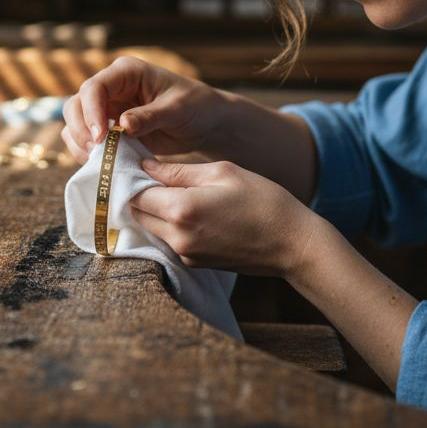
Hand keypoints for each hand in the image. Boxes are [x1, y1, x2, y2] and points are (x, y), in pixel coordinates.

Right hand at [61, 56, 227, 164]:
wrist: (205, 123)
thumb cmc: (196, 106)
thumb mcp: (177, 109)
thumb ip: (150, 116)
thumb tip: (123, 124)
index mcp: (126, 73)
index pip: (94, 88)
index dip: (91, 112)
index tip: (100, 137)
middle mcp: (112, 88)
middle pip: (76, 105)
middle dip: (80, 129)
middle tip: (95, 153)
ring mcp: (108, 109)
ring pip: (76, 124)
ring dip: (80, 143)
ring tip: (98, 162)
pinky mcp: (110, 130)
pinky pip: (88, 141)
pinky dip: (88, 153)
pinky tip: (102, 165)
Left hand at [128, 157, 316, 276]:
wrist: (292, 244)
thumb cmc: (263, 201)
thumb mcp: (222, 172)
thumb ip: (178, 171)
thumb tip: (146, 166)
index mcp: (180, 209)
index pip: (134, 194)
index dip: (134, 177)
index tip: (140, 164)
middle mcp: (177, 237)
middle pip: (137, 213)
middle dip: (141, 194)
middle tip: (158, 176)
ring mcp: (184, 254)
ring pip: (151, 228)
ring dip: (155, 210)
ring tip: (178, 191)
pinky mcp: (194, 263)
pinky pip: (169, 240)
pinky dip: (170, 224)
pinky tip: (193, 211)